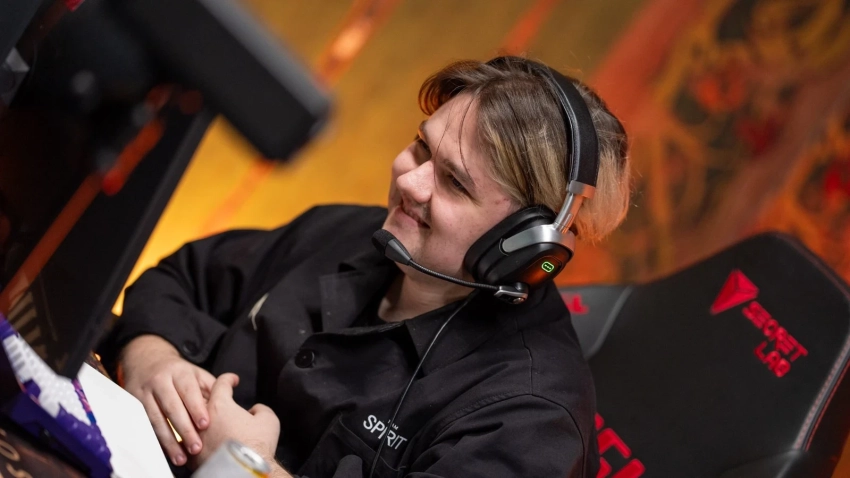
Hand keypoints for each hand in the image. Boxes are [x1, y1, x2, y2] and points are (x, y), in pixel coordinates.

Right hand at [118, 335, 214, 465]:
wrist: (146, 361)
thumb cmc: (178, 373)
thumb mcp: (195, 373)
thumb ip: (212, 384)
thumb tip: (233, 384)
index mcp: (179, 373)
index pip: (188, 391)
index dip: (196, 408)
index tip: (205, 424)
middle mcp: (160, 381)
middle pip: (172, 407)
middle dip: (184, 428)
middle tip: (196, 447)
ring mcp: (145, 393)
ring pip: (156, 419)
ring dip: (169, 440)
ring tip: (181, 457)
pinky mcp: (134, 404)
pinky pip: (145, 424)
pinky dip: (155, 439)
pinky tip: (165, 451)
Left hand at [195, 374, 280, 467]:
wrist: (246, 473)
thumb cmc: (257, 445)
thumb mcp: (268, 419)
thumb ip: (260, 409)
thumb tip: (254, 411)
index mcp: (220, 406)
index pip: (221, 384)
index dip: (229, 379)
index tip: (232, 380)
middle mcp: (202, 420)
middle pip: (200, 402)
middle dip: (210, 401)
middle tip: (218, 403)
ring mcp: (194, 439)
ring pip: (190, 424)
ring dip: (198, 422)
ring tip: (206, 425)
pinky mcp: (191, 458)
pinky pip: (188, 446)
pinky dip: (194, 443)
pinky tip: (200, 446)